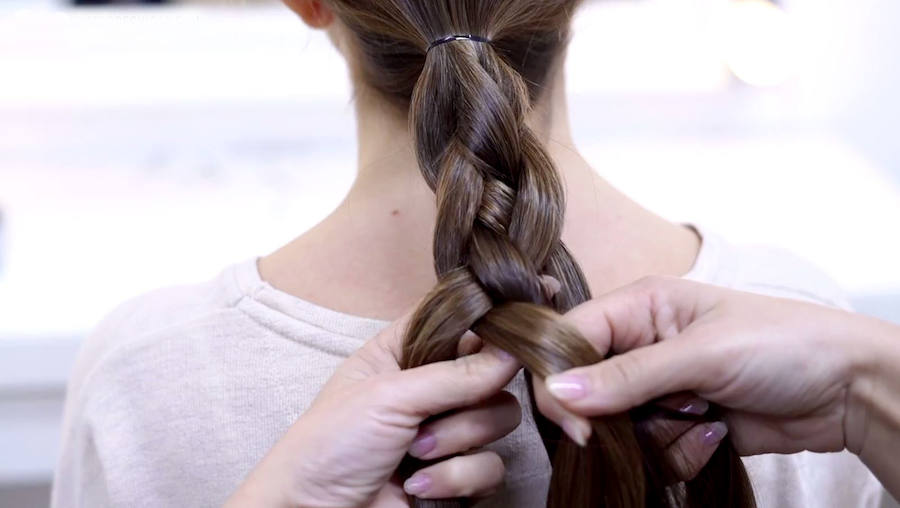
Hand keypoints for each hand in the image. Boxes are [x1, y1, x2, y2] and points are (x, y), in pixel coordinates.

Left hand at [225, 315, 521, 507]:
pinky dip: (456, 479)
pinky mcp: (458, 475)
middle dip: (468, 401)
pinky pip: (491, 467)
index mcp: (405, 352)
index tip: (517, 319)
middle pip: (492, 372)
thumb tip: (513, 351)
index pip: (459, 319)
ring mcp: (447, 432)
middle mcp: (431, 388)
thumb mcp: (388, 396)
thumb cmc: (329, 446)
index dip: (489, 317)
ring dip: (457, 442)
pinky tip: (418, 488)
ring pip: (499, 420)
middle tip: (428, 420)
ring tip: (413, 457)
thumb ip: (455, 374)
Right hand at [543, 276, 873, 459]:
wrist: (848, 392)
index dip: (561, 378)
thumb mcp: (702, 353)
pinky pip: (652, 452)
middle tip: (660, 418)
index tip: (577, 422)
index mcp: (640, 307)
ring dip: (659, 435)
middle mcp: (641, 346)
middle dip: (618, 416)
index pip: (569, 338)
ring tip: (704, 415)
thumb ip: (628, 376)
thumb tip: (559, 390)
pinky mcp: (679, 425)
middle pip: (587, 390)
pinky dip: (681, 452)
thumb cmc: (783, 344)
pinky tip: (717, 432)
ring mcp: (660, 389)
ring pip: (619, 429)